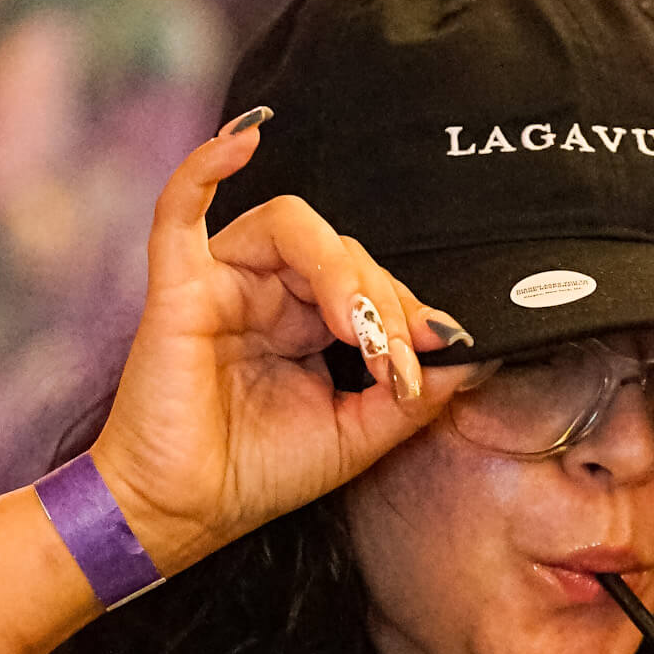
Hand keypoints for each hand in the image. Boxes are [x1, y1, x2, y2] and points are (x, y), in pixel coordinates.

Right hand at [89, 113, 479, 571]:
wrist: (182, 515)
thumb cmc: (255, 476)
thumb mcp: (359, 436)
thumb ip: (416, 395)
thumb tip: (475, 350)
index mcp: (309, 323)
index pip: (373, 281)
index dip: (408, 312)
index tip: (438, 355)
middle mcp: (269, 293)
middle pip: (343, 250)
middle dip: (383, 301)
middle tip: (396, 361)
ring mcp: (224, 283)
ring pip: (292, 227)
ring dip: (337, 269)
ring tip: (357, 326)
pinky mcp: (178, 286)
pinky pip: (181, 207)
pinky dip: (208, 165)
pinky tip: (245, 139)